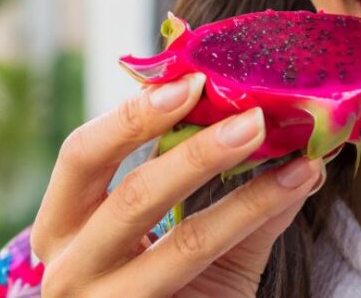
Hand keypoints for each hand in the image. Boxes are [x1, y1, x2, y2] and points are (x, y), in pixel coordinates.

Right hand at [30, 73, 325, 296]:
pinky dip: (262, 226)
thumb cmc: (162, 289)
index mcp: (61, 226)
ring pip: (185, 246)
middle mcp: (71, 268)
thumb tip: (271, 127)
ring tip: (299, 164)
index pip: (82, 155)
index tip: (190, 83)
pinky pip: (218, 273)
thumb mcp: (173, 236)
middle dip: (197, 154)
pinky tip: (293, 196)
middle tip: (253, 120)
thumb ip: (212, 186)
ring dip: (249, 197)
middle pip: (132, 196)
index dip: (132, 116)